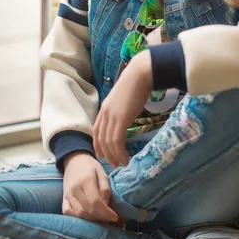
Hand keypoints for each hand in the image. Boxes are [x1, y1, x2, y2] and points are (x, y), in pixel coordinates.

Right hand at [62, 152, 118, 222]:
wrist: (74, 160)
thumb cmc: (91, 166)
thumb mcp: (102, 173)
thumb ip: (105, 188)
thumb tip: (106, 205)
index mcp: (86, 180)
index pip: (95, 202)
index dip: (106, 213)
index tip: (114, 217)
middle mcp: (74, 189)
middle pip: (87, 211)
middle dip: (100, 217)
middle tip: (109, 218)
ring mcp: (67, 194)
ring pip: (79, 214)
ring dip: (91, 219)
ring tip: (100, 217)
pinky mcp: (63, 198)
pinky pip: (68, 212)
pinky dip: (77, 218)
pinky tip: (87, 216)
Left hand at [93, 51, 152, 167]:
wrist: (141, 74)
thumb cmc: (137, 83)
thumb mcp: (125, 98)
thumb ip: (122, 108)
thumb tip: (126, 115)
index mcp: (105, 108)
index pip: (97, 130)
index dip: (98, 144)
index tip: (102, 154)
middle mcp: (105, 113)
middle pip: (100, 139)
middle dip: (106, 154)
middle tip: (114, 164)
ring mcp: (112, 116)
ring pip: (108, 142)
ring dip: (114, 156)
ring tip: (121, 163)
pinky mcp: (121, 119)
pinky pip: (117, 141)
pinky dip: (120, 152)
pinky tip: (126, 157)